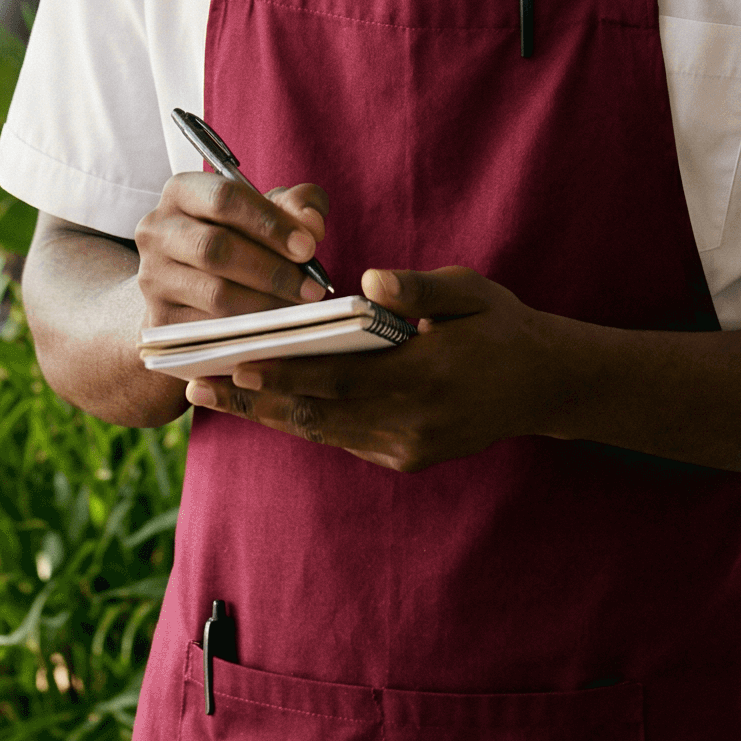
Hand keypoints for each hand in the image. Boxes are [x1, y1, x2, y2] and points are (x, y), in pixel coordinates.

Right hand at [134, 175, 328, 327]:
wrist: (193, 286)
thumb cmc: (238, 238)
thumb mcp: (267, 212)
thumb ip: (297, 205)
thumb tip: (311, 223)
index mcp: (181, 192)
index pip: (224, 199)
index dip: (270, 223)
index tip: (308, 247)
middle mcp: (156, 231)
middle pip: (216, 248)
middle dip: (272, 270)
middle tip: (312, 287)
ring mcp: (153, 278)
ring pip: (215, 293)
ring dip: (266, 304)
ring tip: (298, 309)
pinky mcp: (159, 320)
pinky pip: (209, 330)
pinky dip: (248, 331)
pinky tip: (273, 329)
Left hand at [185, 265, 554, 472]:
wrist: (544, 385)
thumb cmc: (500, 326)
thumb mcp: (468, 292)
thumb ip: (418, 289)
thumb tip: (370, 282)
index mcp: (424, 376)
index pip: (340, 379)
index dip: (286, 376)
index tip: (237, 366)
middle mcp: (409, 422)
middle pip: (317, 413)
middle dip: (253, 400)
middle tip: (196, 384)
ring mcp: (406, 447)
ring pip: (322, 431)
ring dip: (266, 414)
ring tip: (211, 394)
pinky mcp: (405, 457)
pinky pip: (342, 437)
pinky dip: (301, 420)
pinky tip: (264, 403)